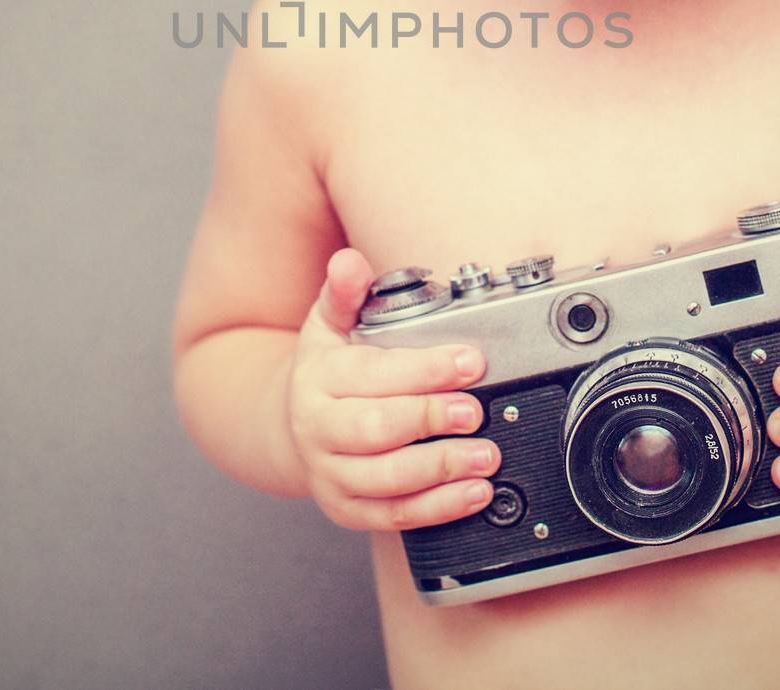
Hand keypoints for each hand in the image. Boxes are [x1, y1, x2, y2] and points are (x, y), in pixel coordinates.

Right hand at [286, 247, 500, 531]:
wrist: (294, 427)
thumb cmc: (326, 371)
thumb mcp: (328, 324)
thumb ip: (344, 292)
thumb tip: (349, 262)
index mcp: (317, 379)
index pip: (372, 374)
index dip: (424, 369)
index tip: (469, 361)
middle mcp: (319, 430)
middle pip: (376, 429)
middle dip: (431, 420)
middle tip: (476, 412)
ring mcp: (331, 475)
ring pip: (387, 479)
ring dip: (441, 469)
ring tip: (486, 456)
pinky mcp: (348, 510)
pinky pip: (395, 516)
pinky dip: (438, 508)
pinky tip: (474, 493)